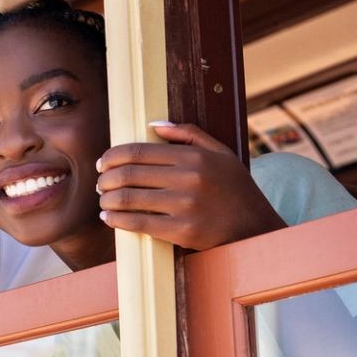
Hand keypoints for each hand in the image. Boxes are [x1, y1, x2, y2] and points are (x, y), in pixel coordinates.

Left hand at [94, 121, 285, 250]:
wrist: (255, 227)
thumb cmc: (235, 189)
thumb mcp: (221, 154)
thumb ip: (189, 134)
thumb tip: (154, 124)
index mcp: (194, 157)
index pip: (138, 151)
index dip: (111, 157)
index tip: (102, 164)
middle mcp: (188, 178)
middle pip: (128, 174)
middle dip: (105, 179)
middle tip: (100, 184)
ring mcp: (185, 206)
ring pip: (128, 199)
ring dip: (107, 199)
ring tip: (104, 201)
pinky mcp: (182, 231)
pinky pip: (138, 224)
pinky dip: (117, 220)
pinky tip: (109, 218)